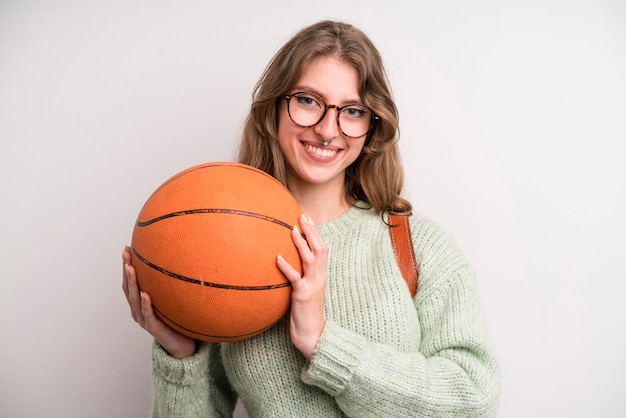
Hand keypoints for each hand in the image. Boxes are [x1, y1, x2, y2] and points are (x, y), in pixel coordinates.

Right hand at [121, 246, 195, 358]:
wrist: (182, 345)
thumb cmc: (176, 321)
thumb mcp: (171, 300)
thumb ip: (169, 286)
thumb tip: (178, 261)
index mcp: (140, 304)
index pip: (130, 282)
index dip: (127, 266)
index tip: (127, 249)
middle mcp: (138, 311)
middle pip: (128, 288)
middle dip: (126, 270)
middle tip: (126, 253)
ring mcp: (144, 319)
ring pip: (134, 299)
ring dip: (132, 282)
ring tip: (130, 267)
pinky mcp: (153, 328)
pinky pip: (148, 314)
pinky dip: (146, 304)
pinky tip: (146, 294)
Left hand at [276, 214, 327, 358]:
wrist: (313, 336)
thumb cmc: (306, 314)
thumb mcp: (306, 292)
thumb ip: (302, 277)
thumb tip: (288, 264)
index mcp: (321, 276)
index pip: (323, 249)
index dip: (316, 233)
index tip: (307, 219)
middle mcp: (320, 278)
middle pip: (320, 249)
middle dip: (311, 231)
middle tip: (302, 216)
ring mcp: (312, 286)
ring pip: (310, 259)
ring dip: (301, 243)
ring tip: (291, 230)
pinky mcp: (303, 296)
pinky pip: (295, 278)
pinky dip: (286, 267)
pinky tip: (277, 258)